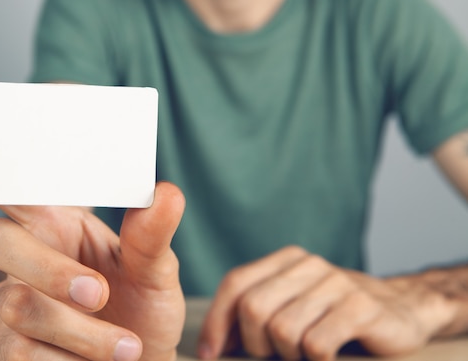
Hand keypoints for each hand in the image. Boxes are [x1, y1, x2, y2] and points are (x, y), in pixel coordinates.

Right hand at [0, 136, 185, 360]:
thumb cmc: (141, 306)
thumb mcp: (156, 269)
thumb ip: (152, 235)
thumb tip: (166, 193)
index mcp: (56, 224)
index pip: (12, 190)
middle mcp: (25, 257)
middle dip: (49, 270)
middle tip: (100, 293)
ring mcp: (10, 303)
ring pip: (16, 305)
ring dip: (81, 331)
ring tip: (126, 347)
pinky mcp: (7, 349)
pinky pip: (18, 353)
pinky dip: (67, 360)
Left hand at [198, 246, 453, 360]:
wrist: (403, 310)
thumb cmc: (336, 316)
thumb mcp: (294, 305)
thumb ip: (259, 313)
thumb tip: (212, 344)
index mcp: (287, 260)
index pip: (235, 283)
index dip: (215, 321)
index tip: (209, 354)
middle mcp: (309, 265)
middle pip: (253, 307)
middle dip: (253, 344)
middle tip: (270, 357)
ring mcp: (336, 283)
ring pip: (282, 329)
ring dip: (287, 356)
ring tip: (303, 356)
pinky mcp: (360, 307)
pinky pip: (315, 343)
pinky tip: (325, 358)